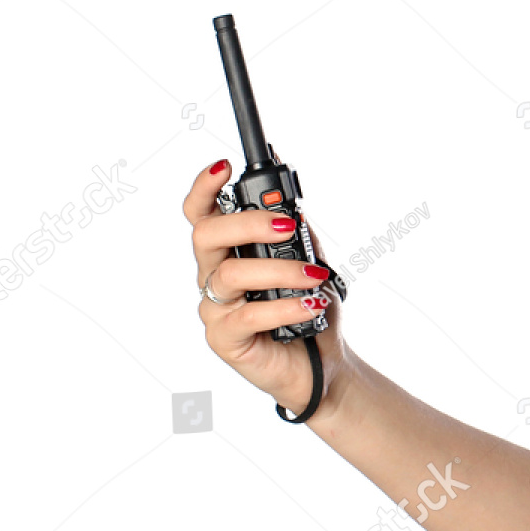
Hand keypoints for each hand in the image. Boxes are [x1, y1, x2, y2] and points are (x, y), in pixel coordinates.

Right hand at [183, 159, 347, 417]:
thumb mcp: (311, 263)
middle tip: (287, 227)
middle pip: (207, 235)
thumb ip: (298, 236)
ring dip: (279, 270)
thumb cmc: (311, 310)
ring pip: (230, 275)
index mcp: (230, 252)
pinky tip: (312, 305)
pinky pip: (248, 315)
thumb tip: (292, 206)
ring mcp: (215, 308)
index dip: (204, 188)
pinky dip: (286, 307)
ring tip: (315, 278)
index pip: (203, 213)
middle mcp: (214, 276)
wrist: (326, 364)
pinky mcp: (224, 339)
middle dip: (248, 223)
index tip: (222, 166)